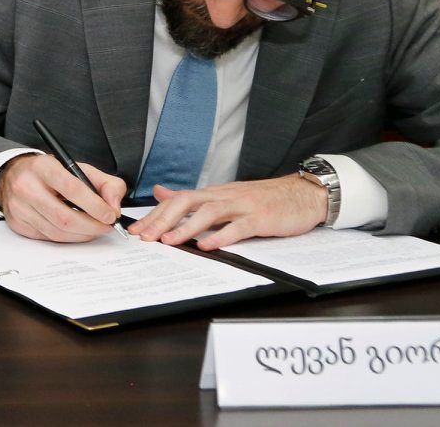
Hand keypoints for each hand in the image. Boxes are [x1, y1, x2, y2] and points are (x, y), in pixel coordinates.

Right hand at [0, 152, 126, 242]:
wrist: (14, 175)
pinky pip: (49, 238)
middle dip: (91, 226)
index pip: (72, 188)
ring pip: (57, 232)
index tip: (110, 215)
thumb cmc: (49, 172)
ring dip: (82, 235)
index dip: (95, 205)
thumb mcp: (78, 168)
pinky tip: (76, 231)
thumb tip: (114, 206)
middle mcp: (27, 187)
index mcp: (43, 167)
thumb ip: (105, 183)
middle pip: (64, 217)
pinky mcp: (18, 224)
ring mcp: (19, 207)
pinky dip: (68, 237)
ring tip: (94, 229)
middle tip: (106, 227)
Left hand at [127, 174, 328, 250]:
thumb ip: (194, 198)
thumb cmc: (264, 199)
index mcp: (214, 193)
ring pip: (209, 212)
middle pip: (186, 202)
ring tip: (168, 242)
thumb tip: (162, 193)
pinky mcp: (260, 218)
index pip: (177, 200)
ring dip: (186, 227)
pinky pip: (238, 227)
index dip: (155, 214)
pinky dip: (222, 236)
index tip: (136, 230)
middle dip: (162, 219)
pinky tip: (208, 246)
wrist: (303, 194)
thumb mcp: (225, 195)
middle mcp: (224, 196)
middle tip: (144, 237)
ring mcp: (242, 206)